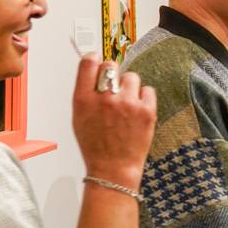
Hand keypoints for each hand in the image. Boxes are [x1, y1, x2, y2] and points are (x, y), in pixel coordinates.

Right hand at [73, 54, 156, 188]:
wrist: (113, 168)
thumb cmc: (96, 145)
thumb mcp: (79, 118)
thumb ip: (86, 94)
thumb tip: (94, 72)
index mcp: (83, 100)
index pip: (89, 63)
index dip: (94, 59)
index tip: (97, 61)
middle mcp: (104, 98)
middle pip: (111, 66)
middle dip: (113, 74)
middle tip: (114, 88)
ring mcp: (127, 103)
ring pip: (131, 77)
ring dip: (129, 88)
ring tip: (126, 105)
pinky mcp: (146, 110)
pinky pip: (147, 90)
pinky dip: (144, 98)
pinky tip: (137, 112)